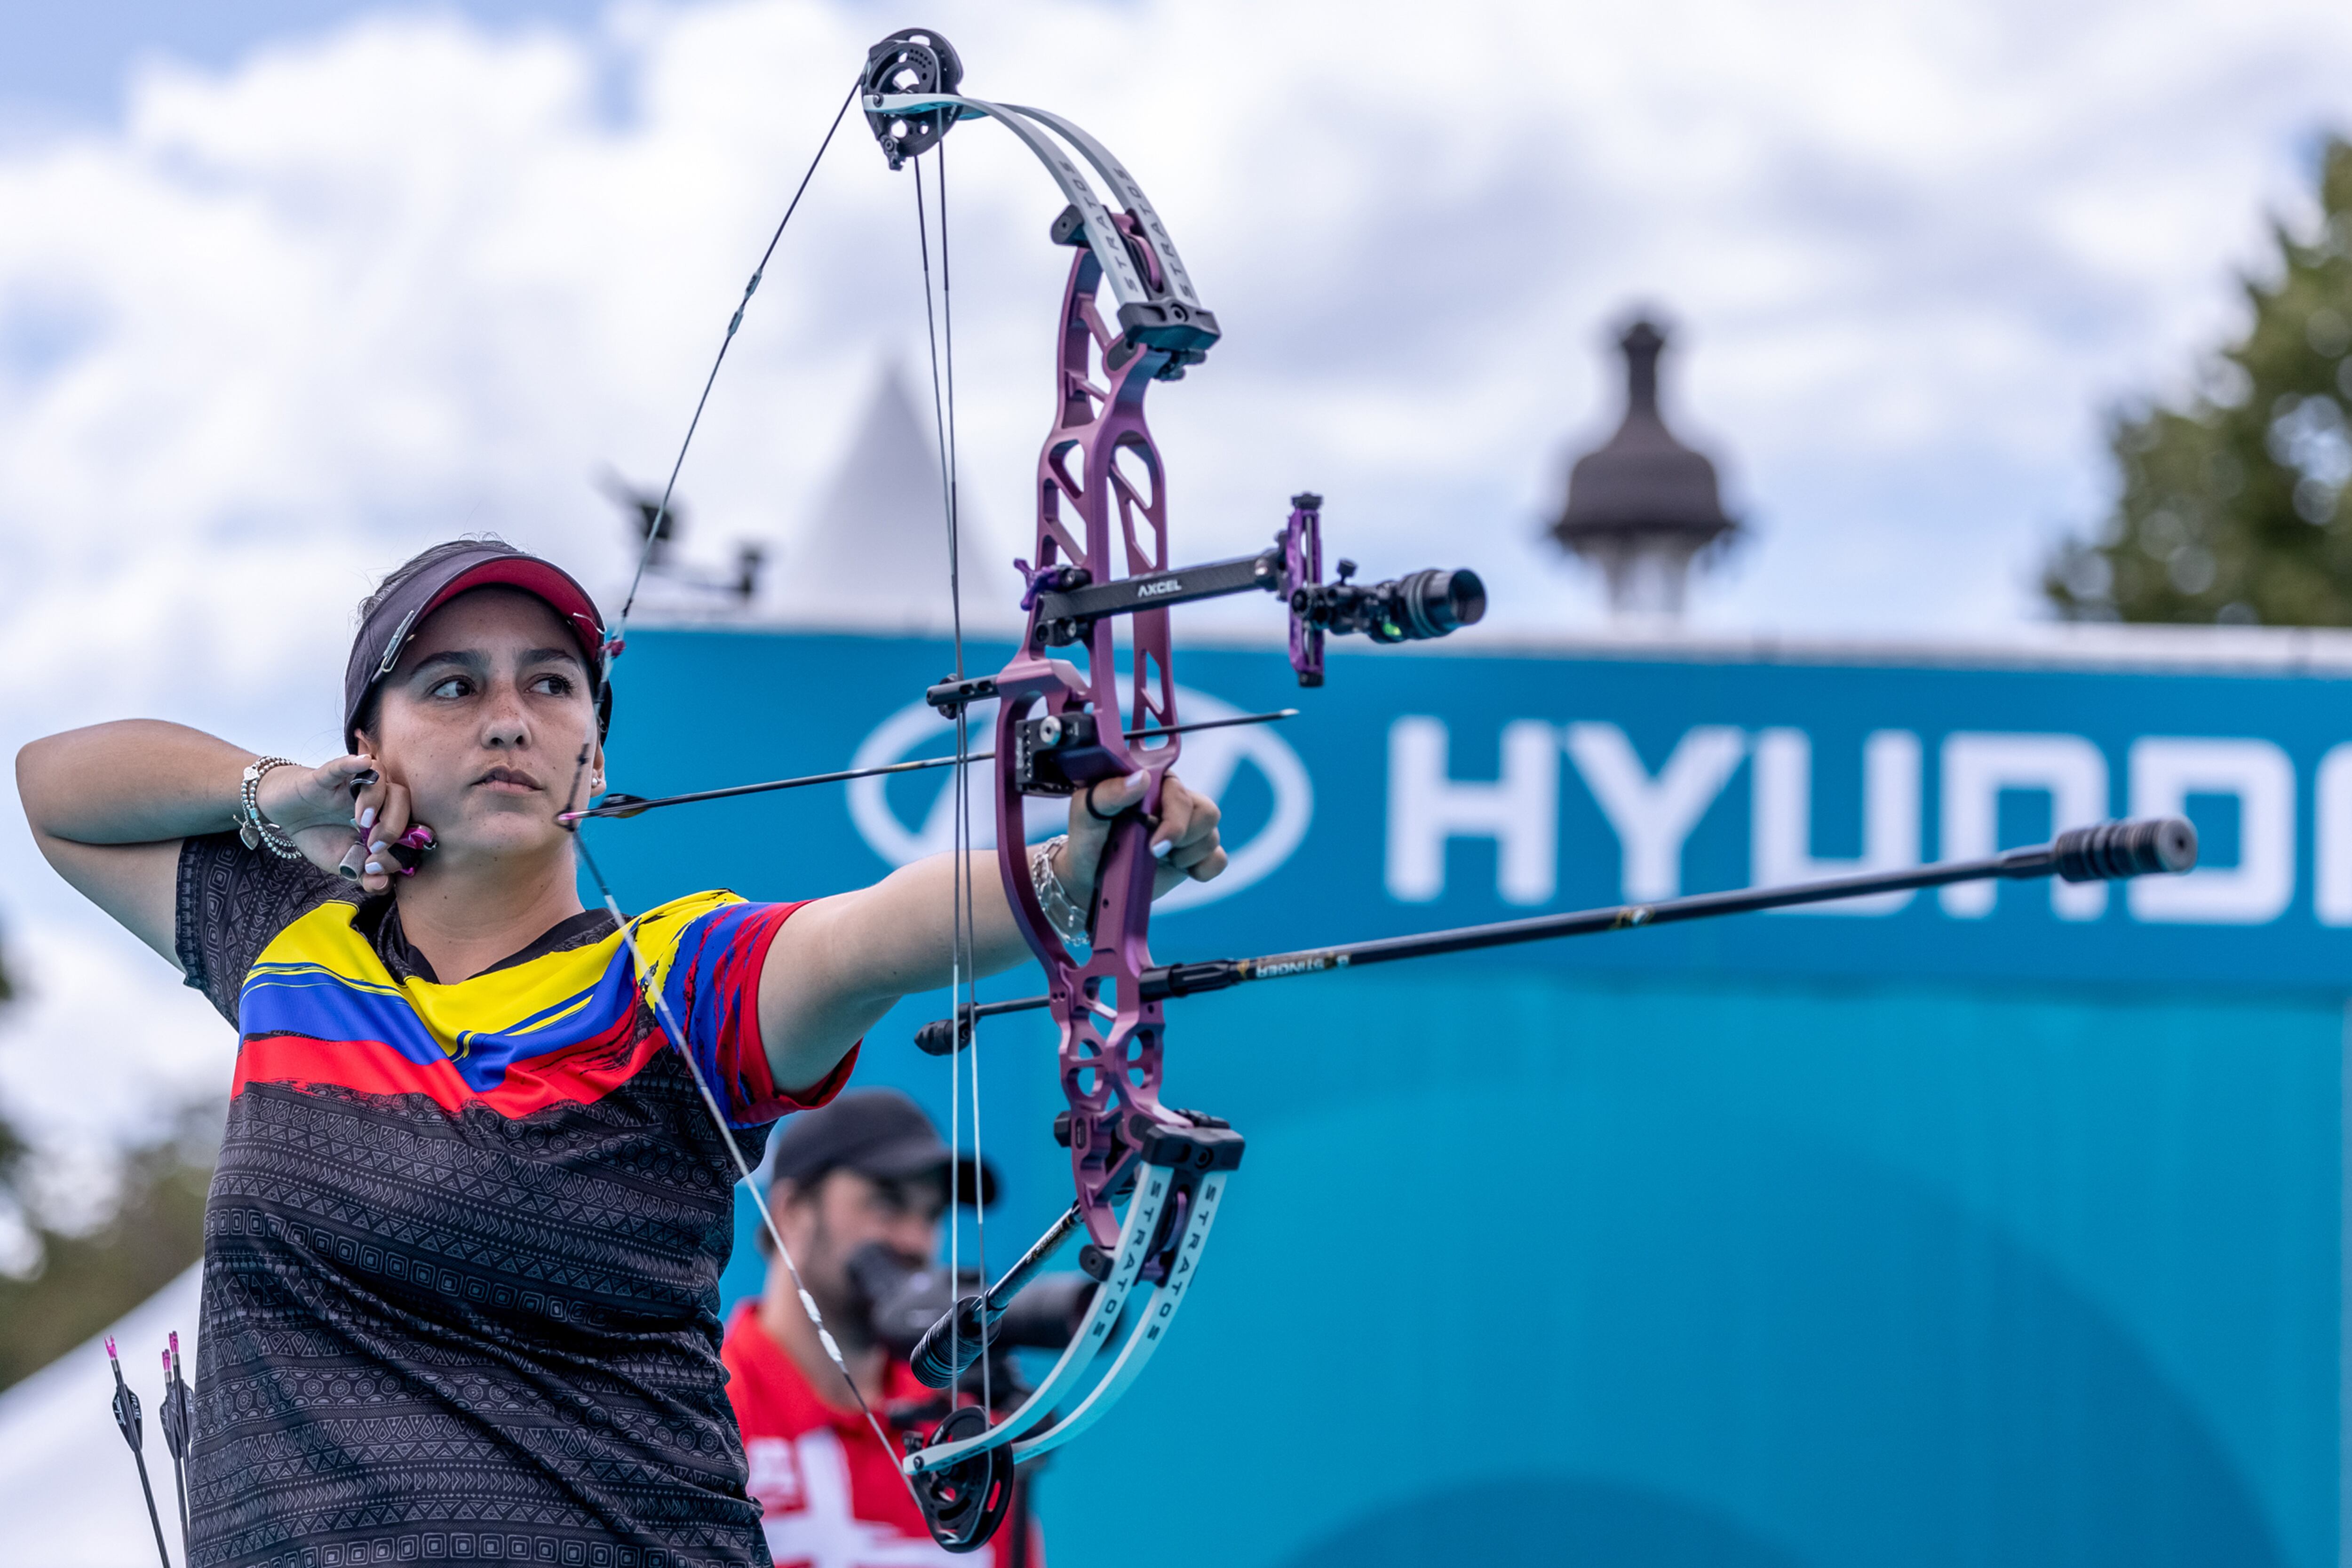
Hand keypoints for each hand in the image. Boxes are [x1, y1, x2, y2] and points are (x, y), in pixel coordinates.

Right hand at [259, 753, 412, 892]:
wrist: (284, 814)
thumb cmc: (319, 835)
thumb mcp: (342, 863)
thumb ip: (364, 876)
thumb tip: (383, 885)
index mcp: (385, 819)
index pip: (409, 825)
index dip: (403, 847)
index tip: (379, 867)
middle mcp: (375, 797)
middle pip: (402, 798)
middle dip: (395, 824)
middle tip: (375, 844)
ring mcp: (353, 783)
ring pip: (380, 778)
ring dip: (376, 800)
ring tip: (362, 822)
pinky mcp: (328, 775)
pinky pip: (343, 765)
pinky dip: (352, 764)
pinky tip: (360, 764)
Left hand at [1058, 768, 1224, 900]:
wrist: (1091, 878)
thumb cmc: (1088, 838)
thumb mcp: (1086, 812)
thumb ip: (1109, 792)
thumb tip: (1140, 779)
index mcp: (1154, 782)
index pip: (1181, 791)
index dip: (1174, 818)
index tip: (1154, 843)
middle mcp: (1176, 801)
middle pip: (1208, 813)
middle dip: (1181, 838)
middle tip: (1153, 852)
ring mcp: (1189, 828)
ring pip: (1213, 837)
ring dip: (1185, 856)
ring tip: (1156, 859)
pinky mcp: (1196, 854)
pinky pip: (1218, 860)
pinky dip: (1202, 869)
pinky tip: (1179, 869)